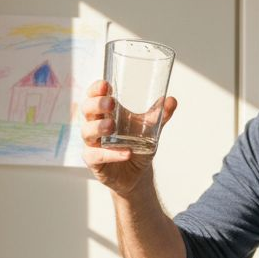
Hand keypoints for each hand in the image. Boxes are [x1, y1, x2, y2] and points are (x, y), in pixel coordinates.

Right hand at [80, 80, 176, 197]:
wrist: (136, 173)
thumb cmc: (137, 144)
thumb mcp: (150, 128)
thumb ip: (160, 115)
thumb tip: (172, 100)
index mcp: (106, 112)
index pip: (94, 95)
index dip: (96, 89)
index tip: (105, 85)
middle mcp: (95, 124)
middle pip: (86, 110)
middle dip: (96, 105)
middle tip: (111, 103)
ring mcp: (93, 143)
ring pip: (87, 132)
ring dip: (99, 127)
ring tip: (112, 126)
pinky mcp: (94, 161)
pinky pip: (97, 156)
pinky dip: (111, 154)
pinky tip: (126, 153)